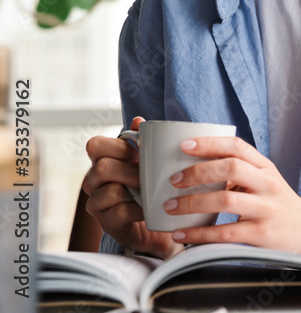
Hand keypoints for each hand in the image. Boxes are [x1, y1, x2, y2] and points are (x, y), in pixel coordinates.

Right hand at [82, 116, 183, 258]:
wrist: (163, 221)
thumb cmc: (153, 186)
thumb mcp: (151, 161)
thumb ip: (144, 140)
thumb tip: (139, 120)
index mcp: (103, 161)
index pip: (94, 145)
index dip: (116, 146)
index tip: (136, 153)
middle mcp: (94, 181)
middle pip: (102, 168)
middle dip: (130, 170)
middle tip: (147, 176)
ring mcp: (98, 203)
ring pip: (111, 190)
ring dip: (136, 190)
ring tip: (150, 192)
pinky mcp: (107, 223)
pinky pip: (120, 211)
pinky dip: (139, 208)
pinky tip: (149, 208)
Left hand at [164, 136, 300, 253]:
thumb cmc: (278, 204)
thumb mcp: (264, 181)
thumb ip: (238, 172)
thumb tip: (193, 166)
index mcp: (265, 167)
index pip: (237, 147)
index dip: (210, 144)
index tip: (185, 145)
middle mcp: (267, 184)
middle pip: (231, 168)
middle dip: (197, 172)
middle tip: (174, 180)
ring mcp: (266, 208)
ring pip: (225, 200)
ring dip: (192, 203)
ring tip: (171, 207)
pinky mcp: (261, 233)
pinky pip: (225, 233)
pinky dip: (199, 234)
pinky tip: (181, 235)